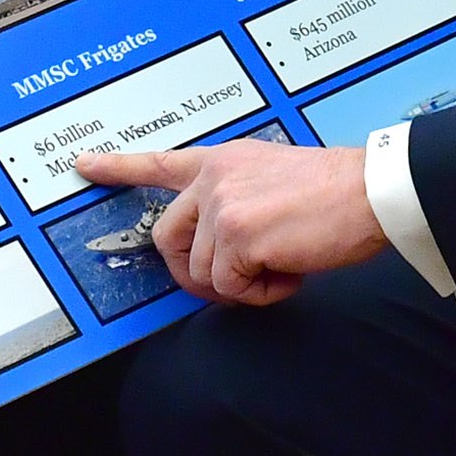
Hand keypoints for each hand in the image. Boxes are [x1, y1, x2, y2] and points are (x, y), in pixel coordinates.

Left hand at [73, 140, 385, 306]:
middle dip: (193, 272)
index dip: (117, 167)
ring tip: (283, 264)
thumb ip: (236, 200)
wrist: (371, 191)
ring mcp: (222, 205)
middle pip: (167, 240)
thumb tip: (220, 249)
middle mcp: (214, 178)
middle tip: (235, 280)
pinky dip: (261, 294)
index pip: (160, 162)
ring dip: (241, 284)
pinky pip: (229, 289)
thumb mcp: (273, 177)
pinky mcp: (237, 235)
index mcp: (223, 160)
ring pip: (201, 272)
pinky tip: (291, 272)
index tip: (85, 164)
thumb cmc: (336, 192)